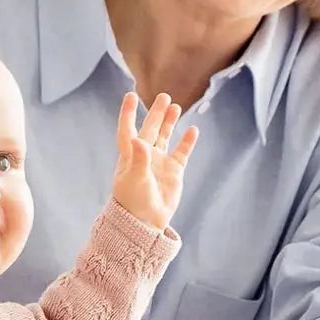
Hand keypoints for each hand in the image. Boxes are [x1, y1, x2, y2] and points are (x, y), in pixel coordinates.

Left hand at [111, 91, 198, 230]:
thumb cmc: (133, 202)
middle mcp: (144, 156)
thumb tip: (139, 139)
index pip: (127, 130)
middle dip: (156, 113)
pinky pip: (181, 153)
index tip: (130, 96)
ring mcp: (159, 163)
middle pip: (150, 129)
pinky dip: (187, 142)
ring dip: (169, 122)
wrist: (145, 223)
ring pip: (165, 137)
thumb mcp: (134, 180)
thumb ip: (138, 159)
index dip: (128, 114)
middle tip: (163, 96)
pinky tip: (192, 130)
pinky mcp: (173, 172)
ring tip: (175, 106)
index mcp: (129, 156)